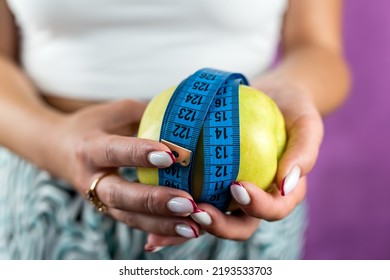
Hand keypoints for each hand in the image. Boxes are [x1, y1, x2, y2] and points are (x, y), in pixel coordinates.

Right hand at [46, 100, 202, 238]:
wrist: (60, 151)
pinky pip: (136, 224)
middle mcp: (90, 179)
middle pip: (120, 196)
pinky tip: (186, 232)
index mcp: (89, 148)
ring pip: (129, 218)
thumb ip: (149, 114)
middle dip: (155, 201)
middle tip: (188, 203)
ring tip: (194, 227)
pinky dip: (160, 231)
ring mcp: (98, 201)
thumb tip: (189, 114)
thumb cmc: (96, 126)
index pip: (114, 152)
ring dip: (163, 225)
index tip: (171, 156)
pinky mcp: (110, 212)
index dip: (140, 154)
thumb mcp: (117, 112)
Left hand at [145, 80, 322, 249]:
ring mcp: (232, 193)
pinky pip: (195, 193)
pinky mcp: (213, 181)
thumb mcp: (307, 122)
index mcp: (282, 193)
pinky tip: (152, 198)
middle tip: (196, 210)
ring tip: (166, 212)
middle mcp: (257, 198)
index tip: (237, 186)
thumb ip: (304, 153)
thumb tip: (286, 185)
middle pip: (240, 225)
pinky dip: (175, 203)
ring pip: (213, 216)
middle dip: (219, 225)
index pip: (273, 210)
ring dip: (190, 222)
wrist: (274, 95)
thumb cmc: (294, 107)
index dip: (258, 208)